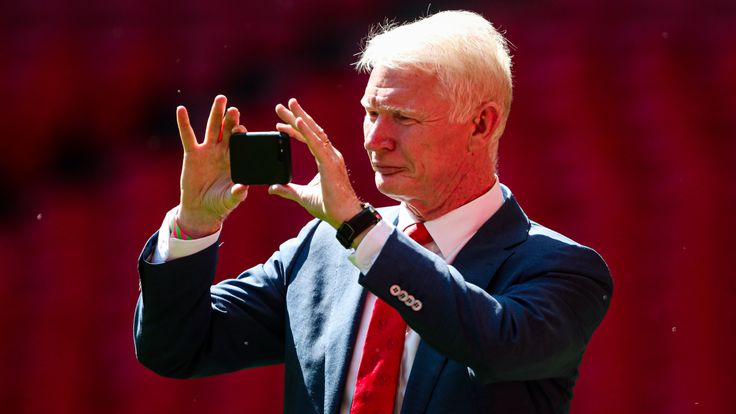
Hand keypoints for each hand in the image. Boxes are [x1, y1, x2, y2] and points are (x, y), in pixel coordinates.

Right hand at [176, 95, 248, 237]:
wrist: (201, 209)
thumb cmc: (220, 204)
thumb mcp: (229, 200)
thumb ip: (236, 194)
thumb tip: (243, 189)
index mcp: (235, 160)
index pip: (241, 143)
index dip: (241, 135)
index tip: (242, 129)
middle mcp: (223, 152)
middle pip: (228, 131)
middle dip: (231, 120)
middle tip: (234, 109)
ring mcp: (208, 151)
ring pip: (212, 128)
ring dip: (216, 113)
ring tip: (221, 99)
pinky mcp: (192, 154)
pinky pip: (187, 136)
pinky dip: (183, 123)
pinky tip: (181, 110)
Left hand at [269, 98, 361, 228]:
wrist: (345, 216)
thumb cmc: (330, 207)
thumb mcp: (303, 196)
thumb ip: (288, 190)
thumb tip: (273, 188)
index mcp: (326, 160)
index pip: (309, 139)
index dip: (296, 130)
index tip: (281, 123)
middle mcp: (330, 155)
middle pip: (312, 130)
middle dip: (297, 116)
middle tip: (283, 105)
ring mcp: (331, 157)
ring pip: (314, 132)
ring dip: (301, 118)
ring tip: (289, 106)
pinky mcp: (330, 163)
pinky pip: (316, 144)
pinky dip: (306, 132)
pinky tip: (297, 122)